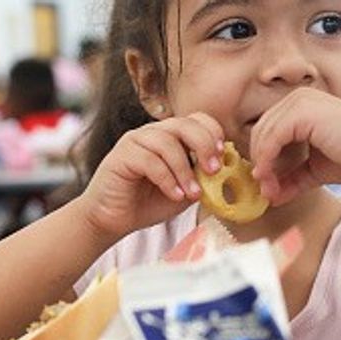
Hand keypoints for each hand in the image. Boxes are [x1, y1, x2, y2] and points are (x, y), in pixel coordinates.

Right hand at [78, 112, 224, 238]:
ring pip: (167, 143)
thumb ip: (201, 178)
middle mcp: (153, 133)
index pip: (196, 120)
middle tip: (213, 170)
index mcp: (170, 137)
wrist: (113, 219)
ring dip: (184, 170)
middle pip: (183, 124)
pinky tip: (174, 195)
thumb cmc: (147, 203)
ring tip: (192, 193)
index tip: (222, 156)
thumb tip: (226, 169)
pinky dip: (167, 179)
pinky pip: (150, 160)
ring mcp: (135, 141)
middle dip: (203, 145)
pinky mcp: (121, 155)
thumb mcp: (184, 190)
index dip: (212, 133)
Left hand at [249, 87, 340, 205]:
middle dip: (260, 164)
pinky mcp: (302, 111)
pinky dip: (266, 161)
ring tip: (270, 191)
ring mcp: (300, 101)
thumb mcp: (315, 169)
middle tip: (266, 192)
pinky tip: (272, 181)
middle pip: (260, 131)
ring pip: (262, 135)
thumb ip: (292, 178)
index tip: (267, 186)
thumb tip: (270, 195)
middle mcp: (299, 97)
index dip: (263, 159)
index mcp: (302, 105)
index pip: (268, 130)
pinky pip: (271, 138)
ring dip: (262, 167)